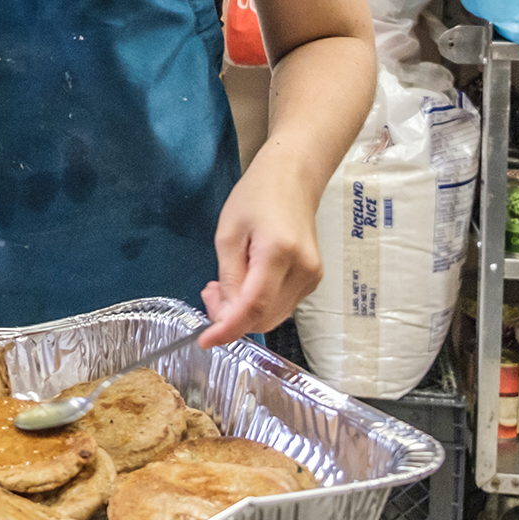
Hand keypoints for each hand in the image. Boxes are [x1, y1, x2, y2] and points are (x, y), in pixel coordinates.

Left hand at [197, 162, 323, 346]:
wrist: (293, 178)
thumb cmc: (256, 197)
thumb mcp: (228, 233)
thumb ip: (229, 277)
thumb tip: (227, 315)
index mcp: (279, 253)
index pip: (254, 306)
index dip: (228, 328)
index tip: (205, 341)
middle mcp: (303, 271)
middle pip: (264, 317)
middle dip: (231, 318)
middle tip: (210, 293)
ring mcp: (312, 278)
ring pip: (273, 316)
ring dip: (244, 313)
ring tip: (223, 286)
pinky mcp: (313, 280)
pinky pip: (281, 306)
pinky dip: (258, 305)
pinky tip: (244, 284)